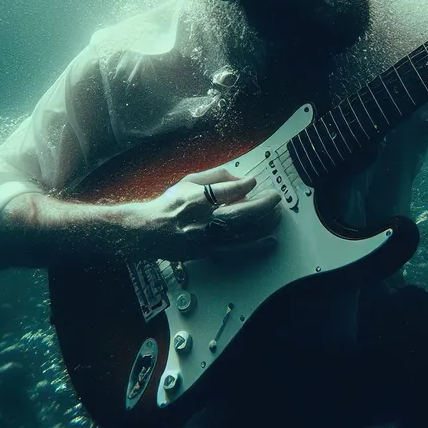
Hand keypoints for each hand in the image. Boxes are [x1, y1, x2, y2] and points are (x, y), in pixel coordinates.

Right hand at [127, 165, 281, 260]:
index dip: (246, 184)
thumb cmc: (170, 204)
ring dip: (265, 222)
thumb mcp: (189, 180)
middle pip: (243, 212)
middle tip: (275, 197)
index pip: (229, 190)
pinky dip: (258, 246)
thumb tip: (240, 178)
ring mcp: (208, 239)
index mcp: (197, 199)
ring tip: (277, 214)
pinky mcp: (210, 252)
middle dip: (264, 203)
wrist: (150, 231)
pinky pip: (239, 250)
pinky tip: (271, 240)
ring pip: (245, 232)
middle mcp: (204, 220)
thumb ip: (216, 175)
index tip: (254, 181)